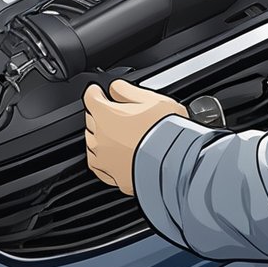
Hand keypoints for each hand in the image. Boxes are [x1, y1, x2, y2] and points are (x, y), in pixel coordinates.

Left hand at [84, 80, 186, 194]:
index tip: (98, 91)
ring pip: (92, 143)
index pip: (90, 97)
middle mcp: (99, 138)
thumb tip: (115, 88)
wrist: (177, 165)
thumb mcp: (152, 99)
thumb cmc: (166, 132)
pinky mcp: (113, 177)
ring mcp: (104, 160)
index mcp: (105, 114)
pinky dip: (102, 158)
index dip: (96, 92)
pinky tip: (112, 156)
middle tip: (114, 112)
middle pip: (90, 119)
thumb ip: (127, 90)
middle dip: (99, 113)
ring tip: (116, 134)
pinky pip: (99, 166)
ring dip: (100, 136)